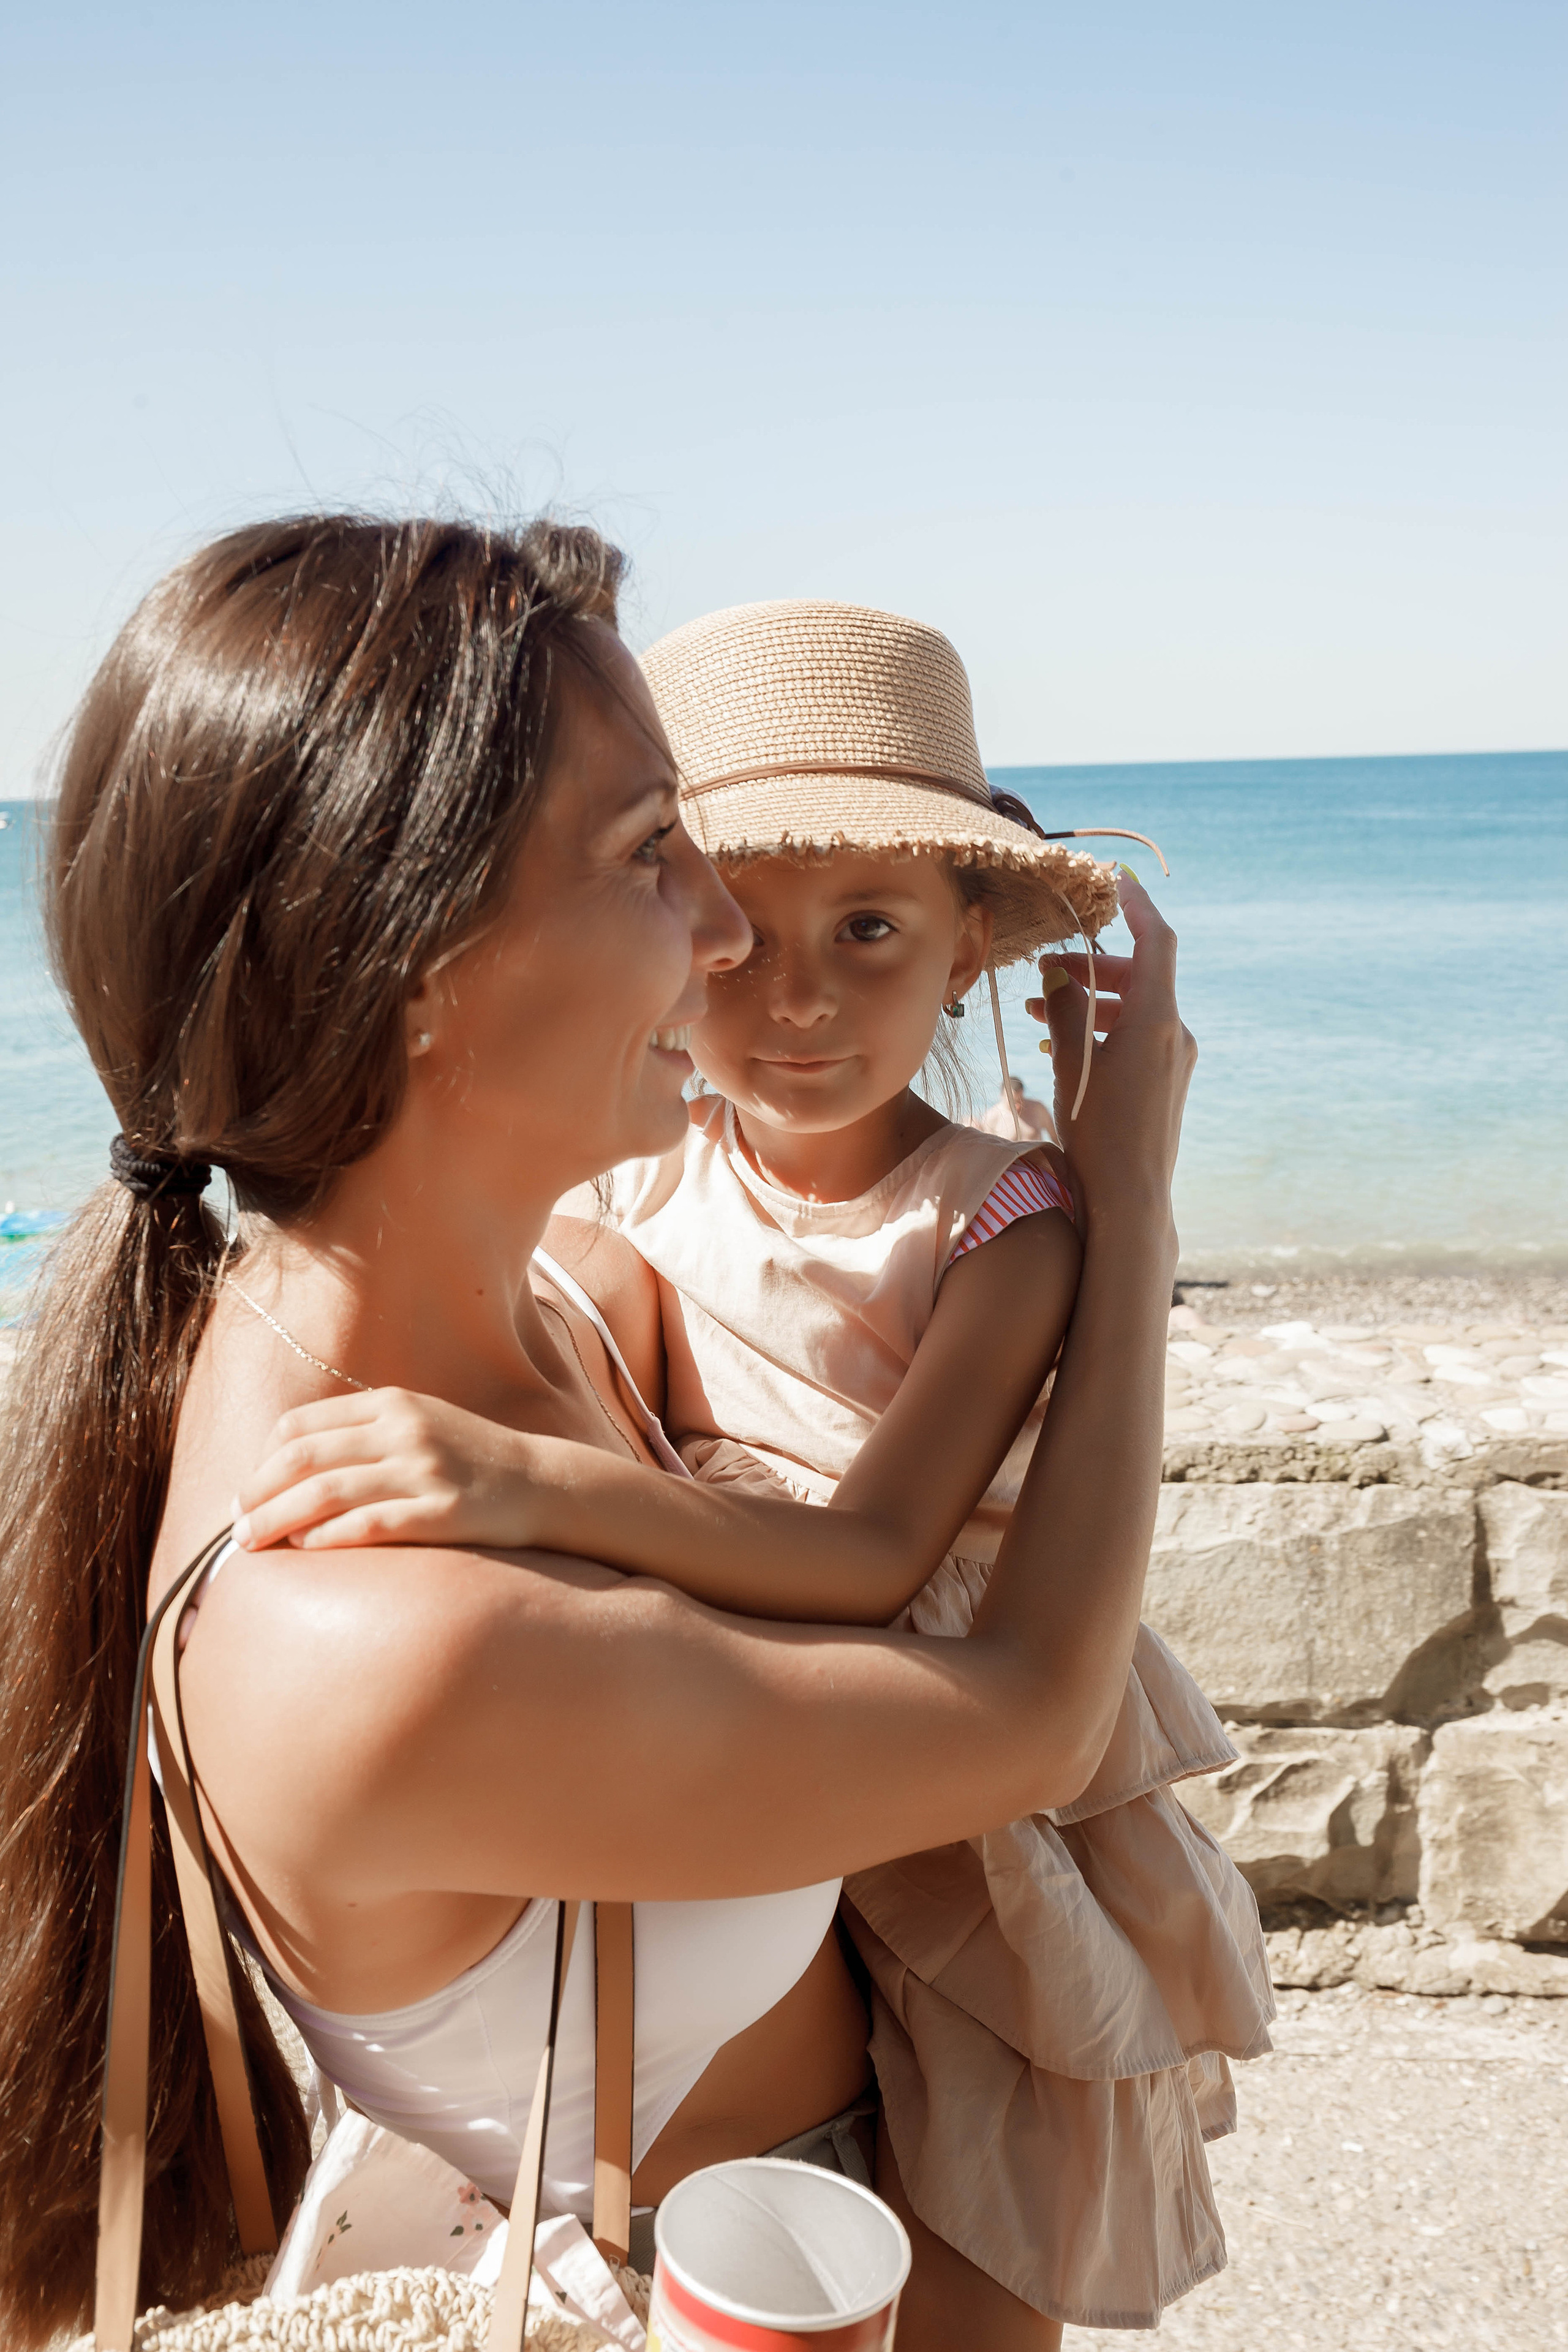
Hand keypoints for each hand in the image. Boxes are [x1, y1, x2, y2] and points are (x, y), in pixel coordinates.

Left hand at [232, 1389, 539, 1551]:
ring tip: (252, 1544)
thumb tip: (288, 1468)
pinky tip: (307, 1550)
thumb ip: (362, 1434)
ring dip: (277, 1520)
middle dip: (257, 1494)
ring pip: (325, 1493)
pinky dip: (328, 1538)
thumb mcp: (417, 1424)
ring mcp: (424, 1470)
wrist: (541, 1483)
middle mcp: (404, 1430)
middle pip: (302, 1459)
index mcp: (391, 1403)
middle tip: (237, 1527)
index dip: (262, 1461)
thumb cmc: (468, 1460)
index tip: (247, 1492)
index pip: (300, 1426)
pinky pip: (368, 1525)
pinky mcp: (443, 1513)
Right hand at [1023, 871, 1194, 1226]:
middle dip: (1093, 966)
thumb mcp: (1072, 1064)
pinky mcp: (1168, 1082)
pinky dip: (1105, 1028)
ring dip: (1092, 1001)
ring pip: (1136, 1009)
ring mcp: (1175, 1059)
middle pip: (1140, 975)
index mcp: (1157, 1020)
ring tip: (1040, 1009)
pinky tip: (1065, 1043)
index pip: (1156, 942)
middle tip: (1047, 969)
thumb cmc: (1099, 1133)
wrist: (1131, 1198)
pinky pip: (1139, 1037)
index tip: (1115, 881)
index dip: (1137, 906)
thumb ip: (1065, 1008)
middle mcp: (1175, 1033)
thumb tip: (1058, 966)